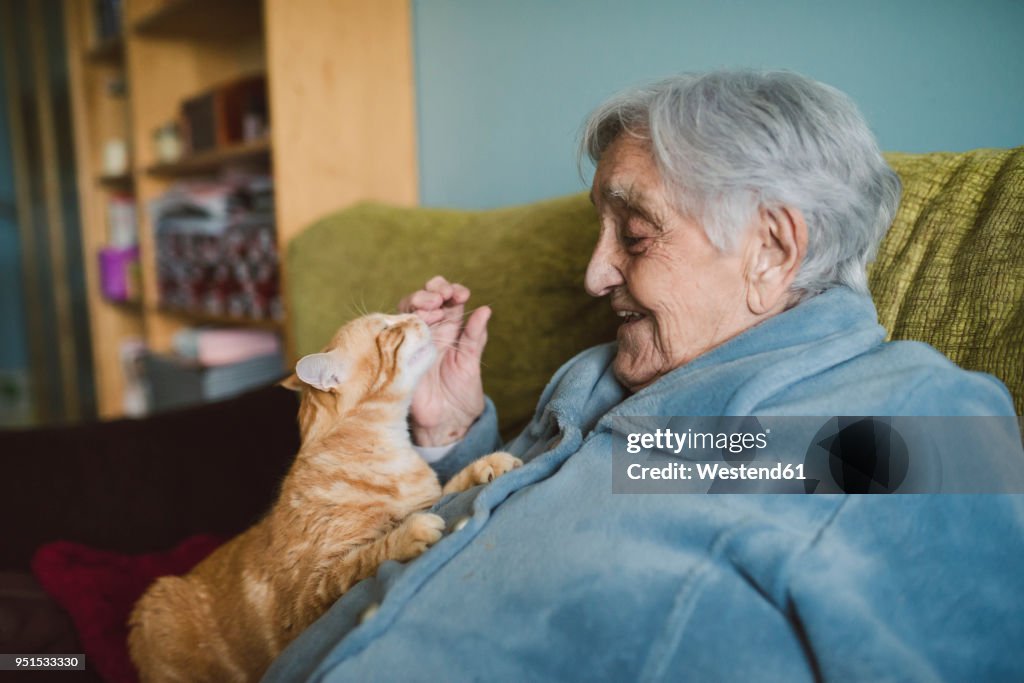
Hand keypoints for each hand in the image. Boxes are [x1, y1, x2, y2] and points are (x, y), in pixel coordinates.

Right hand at [399, 276, 489, 445]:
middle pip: (425, 298)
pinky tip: (421, 321)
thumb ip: (476, 336)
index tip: (463, 294)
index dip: (452, 291)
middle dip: (434, 290)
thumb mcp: (472, 362)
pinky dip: (407, 320)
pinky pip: (396, 331)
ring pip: (408, 309)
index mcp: (450, 330)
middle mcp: (430, 331)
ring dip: (420, 300)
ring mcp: (414, 341)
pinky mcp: (400, 355)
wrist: (447, 423)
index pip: (448, 300)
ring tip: (435, 305)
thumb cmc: (461, 395)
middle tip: (445, 295)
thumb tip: (485, 309)